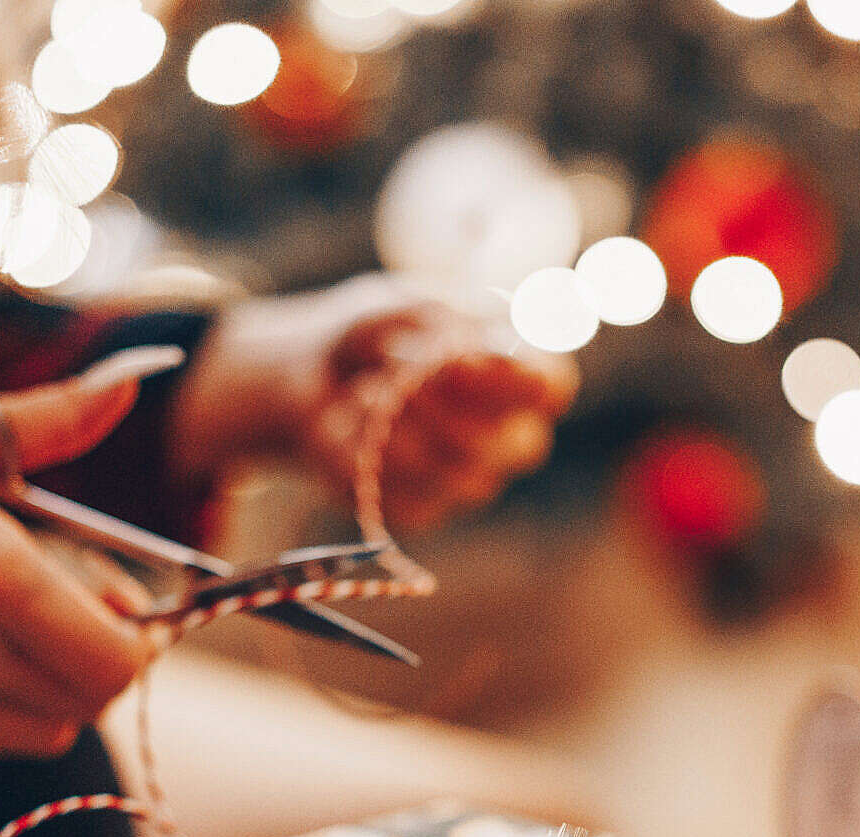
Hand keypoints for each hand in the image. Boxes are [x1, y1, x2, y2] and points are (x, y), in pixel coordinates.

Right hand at [0, 368, 160, 758]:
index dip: (136, 637)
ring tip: (11, 624)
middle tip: (76, 608)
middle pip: (85, 703)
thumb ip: (50, 420)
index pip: (115, 660)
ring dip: (48, 688)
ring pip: (35, 732)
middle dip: (98, 661)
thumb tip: (131, 381)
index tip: (119, 598)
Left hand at [170, 275, 577, 533]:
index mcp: (520, 374)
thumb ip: (437, 323)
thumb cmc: (371, 334)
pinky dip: (367, 456)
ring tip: (366, 389)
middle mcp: (509, 435)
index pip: (553, 388)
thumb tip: (467, 354)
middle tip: (395, 366)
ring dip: (402, 427)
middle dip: (447, 405)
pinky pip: (409, 498)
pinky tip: (350, 425)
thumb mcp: (398, 306)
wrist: (306, 375)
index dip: (520, 381)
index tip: (463, 359)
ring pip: (461, 477)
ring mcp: (469, 478)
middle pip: (518, 447)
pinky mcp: (421, 508)